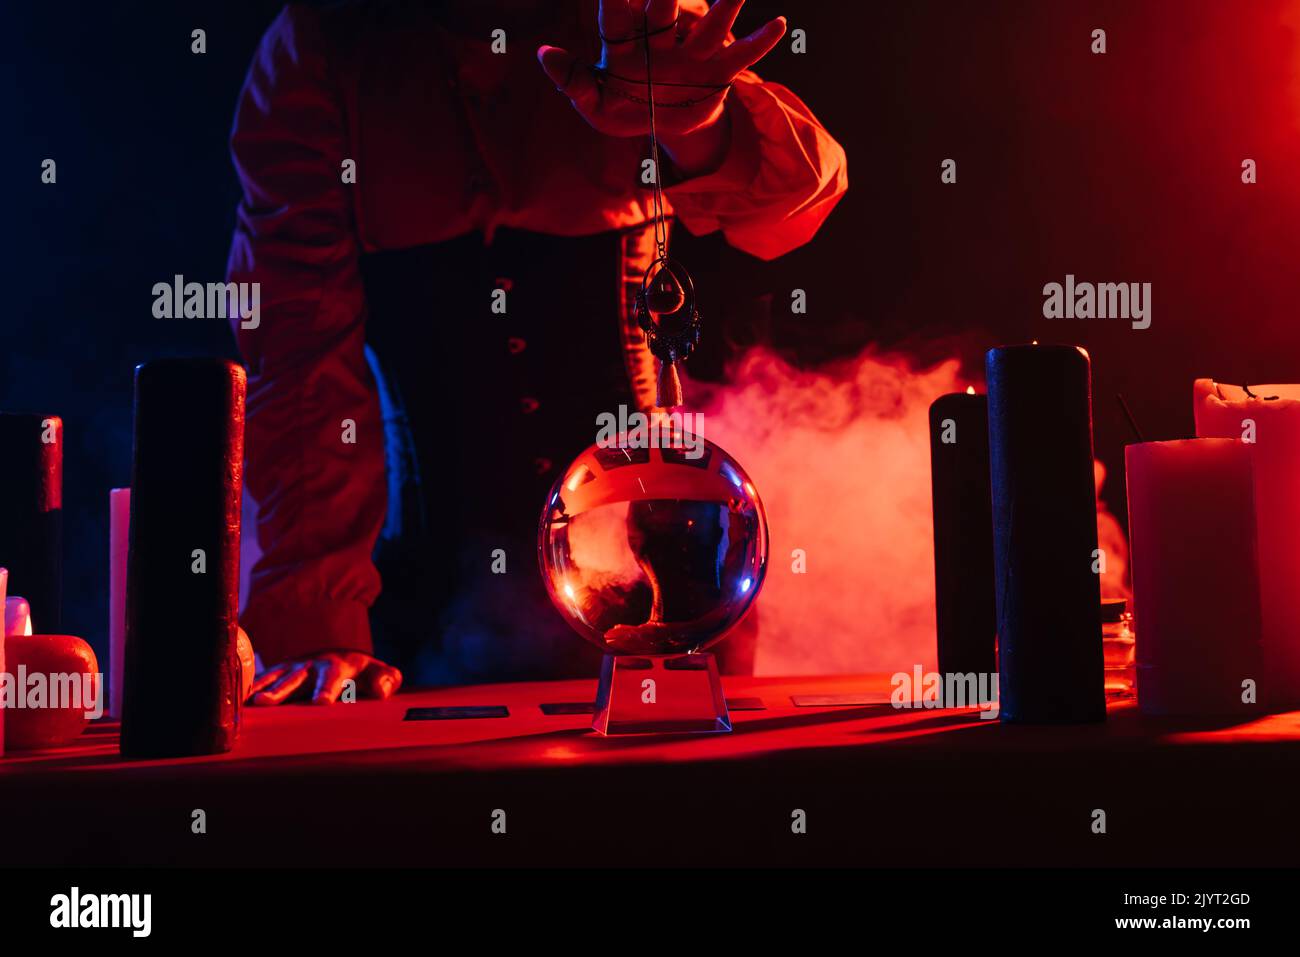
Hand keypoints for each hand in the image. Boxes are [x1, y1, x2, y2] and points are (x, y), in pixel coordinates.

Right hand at [248, 651, 402, 705]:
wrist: (335, 652)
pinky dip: (248, 689)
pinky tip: (236, 704)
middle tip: (265, 703)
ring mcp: (291, 668)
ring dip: (260, 690)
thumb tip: (382, 690)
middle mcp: (310, 666)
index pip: (332, 679)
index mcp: (338, 667)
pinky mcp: (276, 673)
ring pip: (274, 679)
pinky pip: (260, 681)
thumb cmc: (360, 671)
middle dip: (280, 691)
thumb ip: (386, 679)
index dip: (326, 690)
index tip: (321, 704)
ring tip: (249, 705)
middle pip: (295, 679)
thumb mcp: (378, 672)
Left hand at [538, 0, 785, 140]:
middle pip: (665, 9)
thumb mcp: (593, 104)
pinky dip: (759, 42)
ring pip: (710, 24)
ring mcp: (691, 53)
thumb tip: (544, 53)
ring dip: (725, 4)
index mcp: (625, 42)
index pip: (617, 13)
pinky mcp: (716, 72)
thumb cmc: (621, 107)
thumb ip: (572, 81)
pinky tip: (778, 25)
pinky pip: (740, 56)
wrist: (660, 125)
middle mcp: (660, 38)